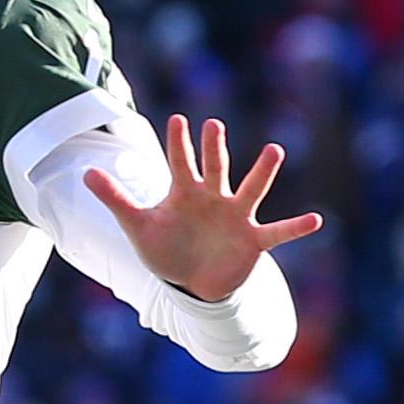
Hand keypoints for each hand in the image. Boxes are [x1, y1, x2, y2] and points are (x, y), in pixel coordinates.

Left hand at [83, 114, 321, 302]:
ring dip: (262, 172)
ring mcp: (236, 217)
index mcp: (185, 193)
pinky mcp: (253, 240)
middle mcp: (214, 198)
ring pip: (251, 189)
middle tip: (213, 125)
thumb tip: (86, 174)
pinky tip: (317, 220)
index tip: (178, 120)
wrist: (192, 284)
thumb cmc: (167, 250)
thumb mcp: (138, 227)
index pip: (180, 163)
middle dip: (214, 149)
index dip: (179, 144)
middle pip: (215, 168)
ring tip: (274, 150)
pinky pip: (278, 232)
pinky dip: (296, 227)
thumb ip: (116, 199)